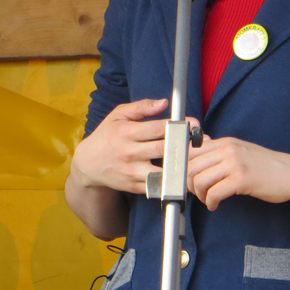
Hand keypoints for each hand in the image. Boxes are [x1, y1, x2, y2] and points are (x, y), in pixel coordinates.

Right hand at [70, 98, 199, 195]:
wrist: (87, 164)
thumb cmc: (106, 135)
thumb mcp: (118, 115)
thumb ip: (141, 107)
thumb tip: (164, 103)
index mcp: (126, 132)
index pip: (156, 128)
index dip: (177, 126)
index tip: (193, 124)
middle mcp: (129, 152)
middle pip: (163, 149)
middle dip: (184, 146)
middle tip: (202, 142)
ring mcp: (132, 172)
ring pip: (162, 172)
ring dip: (180, 168)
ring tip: (197, 163)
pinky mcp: (134, 187)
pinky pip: (157, 187)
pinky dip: (171, 184)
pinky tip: (184, 178)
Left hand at [187, 137, 289, 210]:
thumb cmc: (267, 166)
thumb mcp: (240, 151)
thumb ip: (220, 152)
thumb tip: (198, 152)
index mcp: (225, 142)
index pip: (190, 150)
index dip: (183, 167)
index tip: (187, 179)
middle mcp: (227, 149)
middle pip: (191, 166)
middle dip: (188, 184)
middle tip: (196, 193)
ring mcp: (234, 163)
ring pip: (199, 179)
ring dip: (199, 195)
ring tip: (207, 200)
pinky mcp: (242, 179)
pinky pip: (214, 192)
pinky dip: (210, 202)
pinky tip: (215, 205)